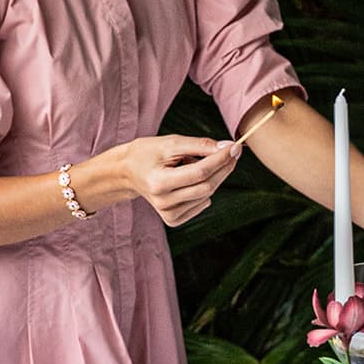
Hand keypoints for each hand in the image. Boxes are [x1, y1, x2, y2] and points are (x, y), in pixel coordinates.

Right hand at [116, 135, 239, 226]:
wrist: (128, 172)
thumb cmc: (148, 153)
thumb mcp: (170, 143)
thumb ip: (199, 145)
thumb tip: (227, 147)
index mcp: (158, 182)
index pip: (199, 172)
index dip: (220, 160)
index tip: (235, 147)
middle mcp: (163, 203)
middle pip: (206, 187)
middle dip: (223, 168)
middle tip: (232, 152)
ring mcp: (169, 215)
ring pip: (207, 195)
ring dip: (210, 177)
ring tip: (190, 164)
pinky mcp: (173, 220)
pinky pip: (202, 204)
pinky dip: (203, 189)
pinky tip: (187, 181)